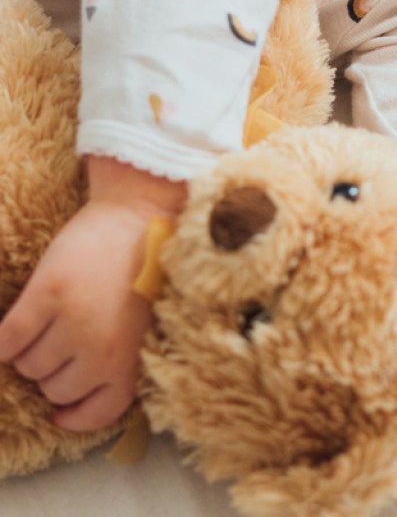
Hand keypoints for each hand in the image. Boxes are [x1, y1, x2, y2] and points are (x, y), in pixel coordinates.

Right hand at [0, 157, 185, 431]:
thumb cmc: (146, 267)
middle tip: (64, 341)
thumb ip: (121, 358)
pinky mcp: (48, 295)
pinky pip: (8, 339)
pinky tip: (14, 328)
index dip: (75, 417)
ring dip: (32, 350)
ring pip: (29, 365)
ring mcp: (73, 322)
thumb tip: (81, 392)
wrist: (141, 214)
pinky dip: (4, 340)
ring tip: (50, 322)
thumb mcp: (144, 323)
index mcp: (133, 359)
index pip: (98, 414)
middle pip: (55, 388)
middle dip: (55, 370)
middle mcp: (103, 350)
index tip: (61, 412)